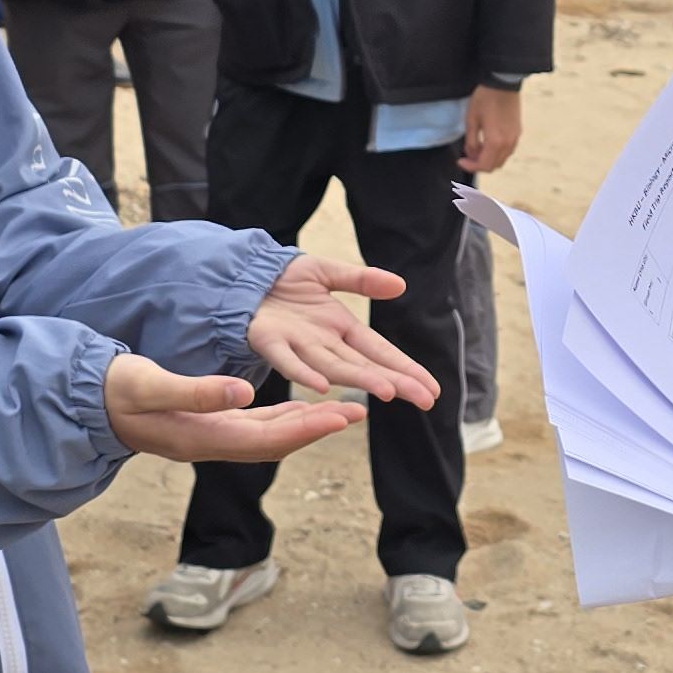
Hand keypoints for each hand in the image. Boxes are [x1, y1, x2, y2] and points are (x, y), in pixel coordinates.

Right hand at [105, 351, 365, 461]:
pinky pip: (253, 427)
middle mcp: (212, 444)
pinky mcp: (205, 426)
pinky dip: (281, 418)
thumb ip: (197, 391)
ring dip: (305, 424)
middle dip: (318, 428)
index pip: (267, 438)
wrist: (87, 405)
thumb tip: (243, 392)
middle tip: (358, 411)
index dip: (306, 428)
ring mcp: (209, 437)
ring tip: (342, 411)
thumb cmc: (116, 392)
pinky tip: (299, 407)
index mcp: (203, 438)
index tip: (340, 416)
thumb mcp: (152, 386)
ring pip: (268, 436)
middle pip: (276, 442)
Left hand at [245, 253, 438, 403]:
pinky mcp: (269, 341)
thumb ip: (362, 280)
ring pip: (335, 367)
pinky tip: (323, 386)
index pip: (380, 352)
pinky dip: (305, 374)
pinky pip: (288, 361)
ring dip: (361, 380)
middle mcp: (324, 343)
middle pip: (365, 366)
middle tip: (424, 399)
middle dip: (396, 382)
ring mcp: (298, 345)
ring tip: (388, 391)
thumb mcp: (327, 273)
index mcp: (341, 328)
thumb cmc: (284, 280)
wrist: (242, 276)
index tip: (430, 389)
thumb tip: (401, 286)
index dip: (405, 370)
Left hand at [460, 85, 522, 172]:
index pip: (484, 165)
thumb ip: (470, 141)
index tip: (461, 161)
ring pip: (502, 159)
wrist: (503, 83)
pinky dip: (497, 153)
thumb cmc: (484, 99)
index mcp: (495, 142)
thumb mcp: (471, 120)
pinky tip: (488, 142)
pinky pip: (508, 151)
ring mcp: (515, 139)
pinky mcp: (518, 133)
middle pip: (494, 166)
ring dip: (489, 159)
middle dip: (479, 164)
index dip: (470, 166)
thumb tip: (471, 154)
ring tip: (477, 148)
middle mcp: (508, 144)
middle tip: (468, 156)